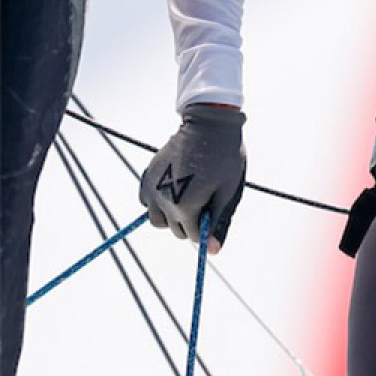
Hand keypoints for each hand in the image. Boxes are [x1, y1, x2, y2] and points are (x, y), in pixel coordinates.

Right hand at [139, 104, 245, 250]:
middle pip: (176, 229)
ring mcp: (152, 189)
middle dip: (192, 222)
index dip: (208, 228)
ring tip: (190, 196)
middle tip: (207, 199)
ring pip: (158, 220)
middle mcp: (162, 202)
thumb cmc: (225, 158)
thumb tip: (213, 250)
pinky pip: (147, 202)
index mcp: (184, 207)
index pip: (194, 235)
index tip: (216, 211)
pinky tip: (174, 189)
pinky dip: (158, 202)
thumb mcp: (229, 192)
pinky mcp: (146, 177)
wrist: (208, 125)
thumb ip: (218, 222)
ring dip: (172, 216)